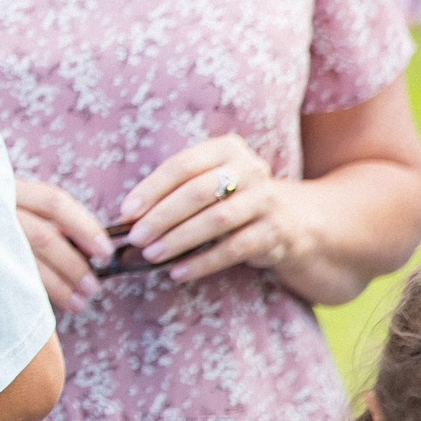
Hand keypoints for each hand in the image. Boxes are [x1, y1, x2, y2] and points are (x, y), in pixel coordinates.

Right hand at [16, 176, 109, 313]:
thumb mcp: (10, 206)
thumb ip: (39, 218)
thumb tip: (89, 248)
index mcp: (9, 188)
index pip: (54, 202)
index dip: (84, 227)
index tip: (106, 252)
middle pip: (43, 235)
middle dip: (74, 263)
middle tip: (95, 287)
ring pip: (26, 261)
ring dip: (58, 285)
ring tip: (80, 303)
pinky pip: (7, 279)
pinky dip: (34, 292)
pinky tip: (50, 305)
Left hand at [119, 135, 305, 283]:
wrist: (294, 219)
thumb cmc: (233, 198)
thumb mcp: (210, 183)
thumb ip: (175, 191)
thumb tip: (128, 216)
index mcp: (227, 149)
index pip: (182, 165)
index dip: (151, 188)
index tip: (126, 211)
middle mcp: (250, 169)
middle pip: (197, 192)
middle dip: (161, 216)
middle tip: (134, 237)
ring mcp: (266, 200)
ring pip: (216, 220)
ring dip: (179, 239)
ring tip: (151, 254)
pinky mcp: (276, 231)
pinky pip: (234, 249)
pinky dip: (202, 262)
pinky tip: (177, 272)